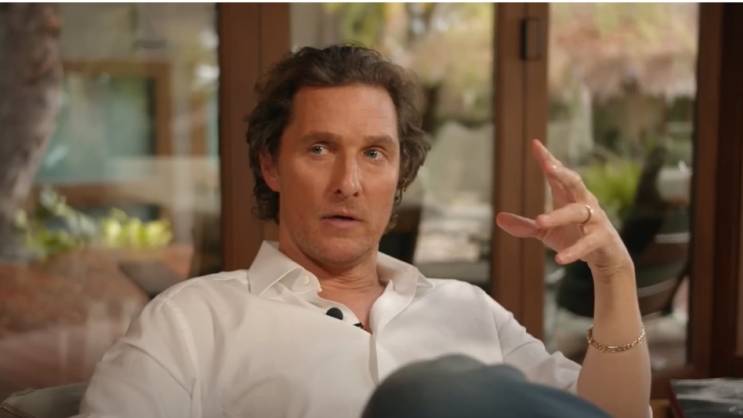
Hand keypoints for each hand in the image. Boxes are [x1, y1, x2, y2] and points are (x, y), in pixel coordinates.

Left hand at [495, 139, 633, 280]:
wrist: (606, 257)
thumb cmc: (574, 236)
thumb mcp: (546, 232)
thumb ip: (525, 226)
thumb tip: (498, 218)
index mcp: (568, 197)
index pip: (557, 174)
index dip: (547, 159)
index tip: (535, 144)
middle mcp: (583, 203)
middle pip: (574, 183)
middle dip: (562, 173)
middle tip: (548, 165)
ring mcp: (595, 220)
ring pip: (577, 212)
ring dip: (558, 216)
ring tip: (540, 221)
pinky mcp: (602, 239)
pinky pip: (587, 243)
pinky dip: (574, 250)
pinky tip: (560, 259)